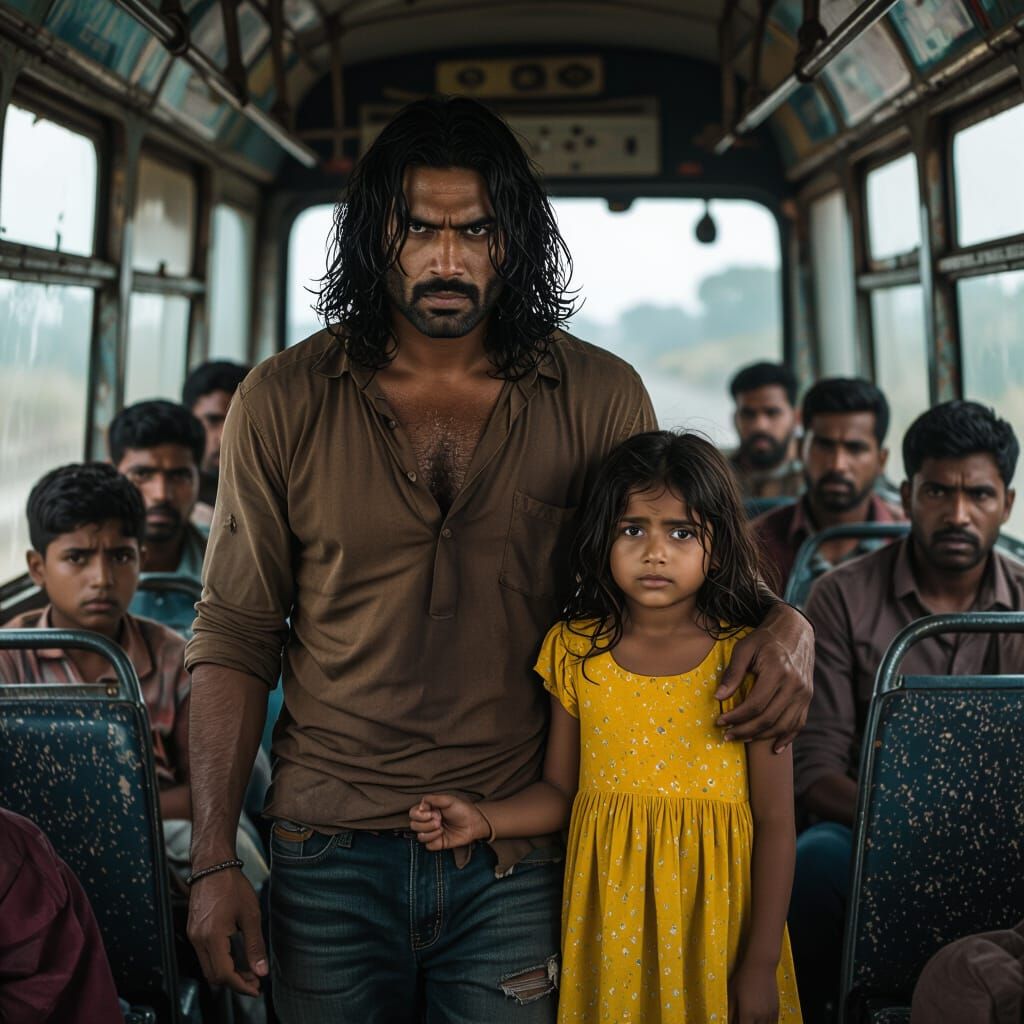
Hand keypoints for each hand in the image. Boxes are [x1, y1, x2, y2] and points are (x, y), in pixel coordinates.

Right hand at [187, 867, 266, 996]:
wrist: (213, 865)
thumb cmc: (232, 885)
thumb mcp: (250, 915)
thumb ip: (255, 945)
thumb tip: (261, 970)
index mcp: (212, 937)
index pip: (224, 974)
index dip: (241, 985)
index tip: (256, 988)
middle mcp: (198, 939)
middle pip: (214, 976)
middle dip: (234, 982)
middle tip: (254, 981)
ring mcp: (193, 935)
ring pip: (208, 967)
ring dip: (227, 973)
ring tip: (247, 970)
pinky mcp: (194, 930)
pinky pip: (204, 955)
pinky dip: (219, 961)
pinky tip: (234, 956)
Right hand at [409, 794, 488, 850]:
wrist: (473, 823)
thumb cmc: (461, 809)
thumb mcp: (448, 800)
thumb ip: (433, 799)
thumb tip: (421, 802)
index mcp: (428, 810)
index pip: (413, 813)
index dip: (419, 814)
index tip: (432, 812)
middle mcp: (427, 821)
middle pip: (413, 825)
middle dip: (426, 823)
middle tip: (439, 820)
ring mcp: (432, 833)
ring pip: (419, 836)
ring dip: (430, 831)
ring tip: (441, 827)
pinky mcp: (437, 843)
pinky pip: (428, 846)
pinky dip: (434, 840)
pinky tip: (442, 834)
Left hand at [715, 603, 813, 750]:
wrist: (795, 630)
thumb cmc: (765, 638)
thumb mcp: (744, 648)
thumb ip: (733, 673)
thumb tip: (719, 697)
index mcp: (778, 671)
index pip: (755, 704)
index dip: (736, 717)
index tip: (720, 721)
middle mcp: (795, 685)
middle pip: (769, 719)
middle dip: (745, 730)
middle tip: (727, 735)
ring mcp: (804, 693)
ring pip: (783, 725)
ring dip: (761, 737)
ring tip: (742, 738)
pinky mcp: (808, 697)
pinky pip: (798, 723)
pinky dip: (787, 737)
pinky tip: (774, 747)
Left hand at [729, 958, 779, 1023]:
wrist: (761, 965)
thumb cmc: (744, 977)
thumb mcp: (732, 993)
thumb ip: (730, 1010)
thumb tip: (728, 1020)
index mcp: (747, 1014)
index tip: (734, 1022)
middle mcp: (760, 1017)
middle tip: (742, 1019)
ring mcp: (770, 1014)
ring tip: (751, 1019)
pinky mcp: (777, 1010)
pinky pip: (773, 1023)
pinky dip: (767, 1023)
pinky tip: (761, 1019)